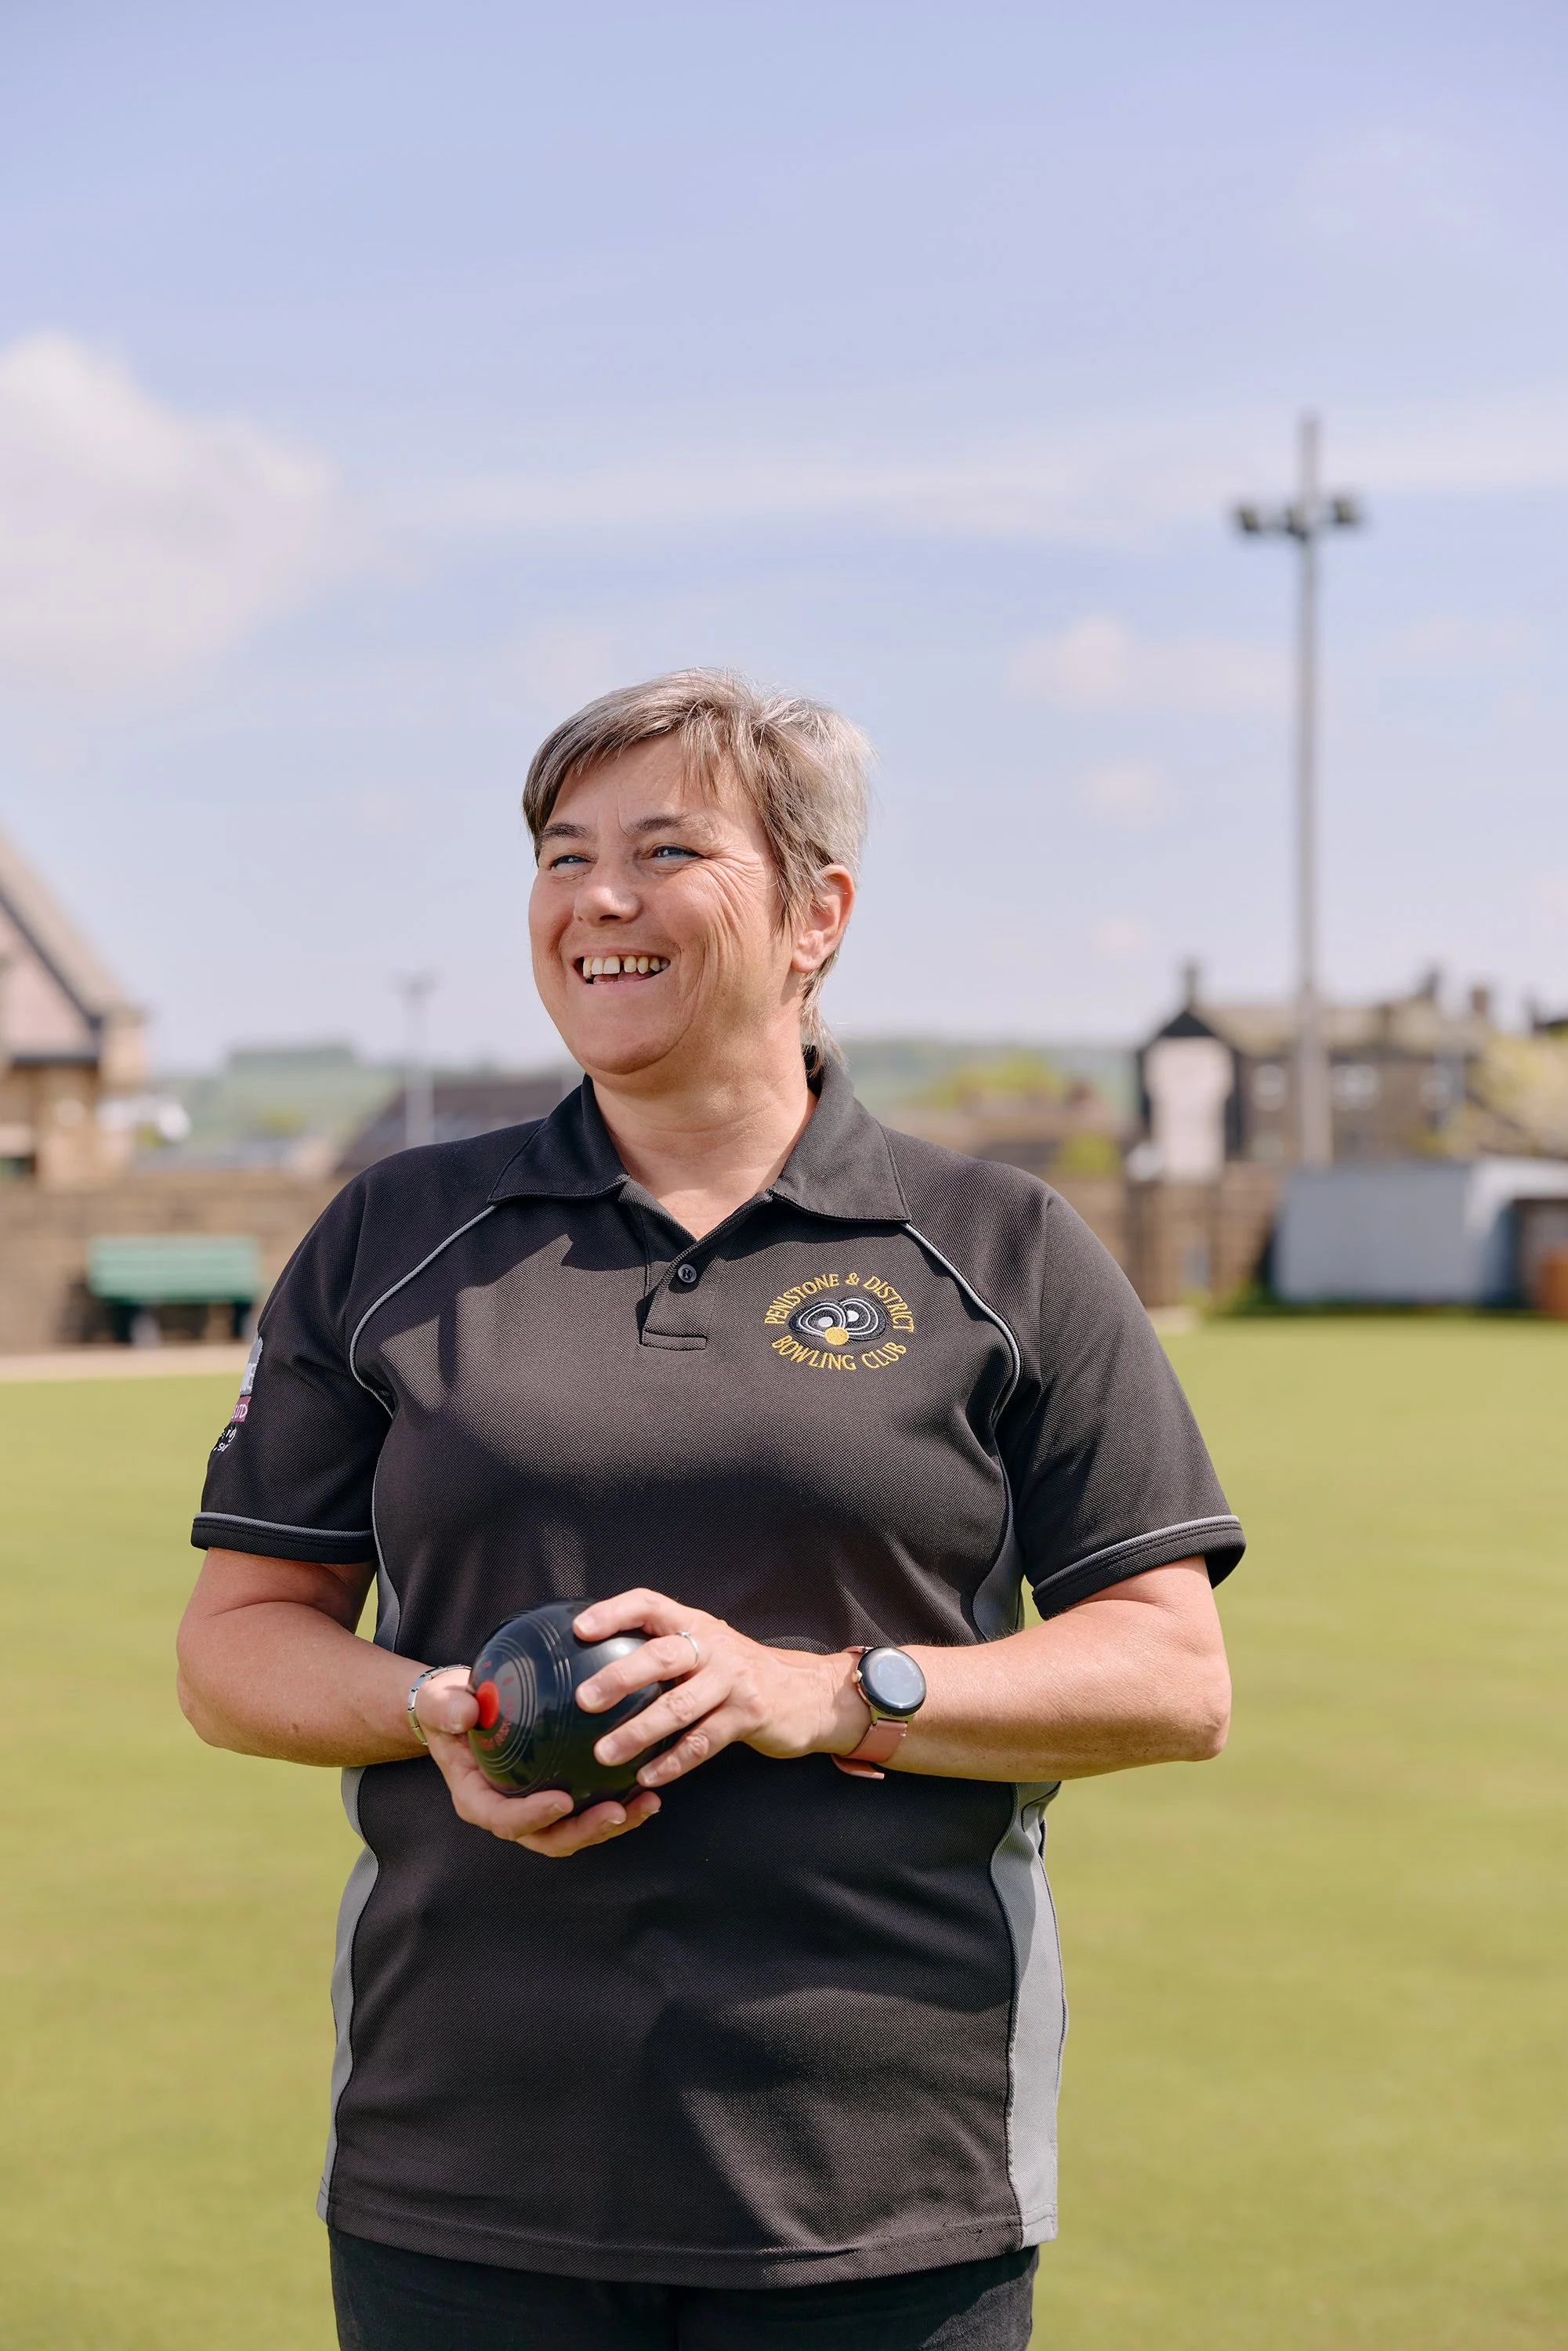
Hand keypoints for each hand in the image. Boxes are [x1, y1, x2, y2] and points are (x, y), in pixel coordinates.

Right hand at [413, 1666, 662, 1858]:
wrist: (459, 1709)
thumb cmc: (448, 1707)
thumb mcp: (439, 1702)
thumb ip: (447, 1708)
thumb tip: (465, 1713)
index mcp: (476, 1799)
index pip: (503, 1819)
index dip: (532, 1817)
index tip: (562, 1800)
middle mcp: (508, 1812)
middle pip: (548, 1838)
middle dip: (585, 1831)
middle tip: (618, 1811)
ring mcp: (535, 1808)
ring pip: (575, 1830)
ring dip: (613, 1823)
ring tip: (647, 1802)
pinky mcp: (557, 1795)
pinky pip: (589, 1806)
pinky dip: (620, 1801)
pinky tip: (649, 1781)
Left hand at [571, 1590, 868, 1791]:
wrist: (807, 1693)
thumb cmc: (738, 1673)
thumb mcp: (707, 1649)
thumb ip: (665, 1652)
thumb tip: (597, 1668)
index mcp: (696, 1625)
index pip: (651, 1604)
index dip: (614, 1612)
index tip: (580, 1629)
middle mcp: (715, 1646)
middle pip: (663, 1656)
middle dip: (620, 1677)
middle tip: (583, 1700)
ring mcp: (734, 1681)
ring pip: (680, 1707)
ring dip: (639, 1732)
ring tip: (605, 1754)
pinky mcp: (750, 1715)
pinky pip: (703, 1742)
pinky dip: (673, 1762)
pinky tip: (648, 1776)